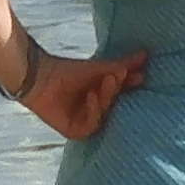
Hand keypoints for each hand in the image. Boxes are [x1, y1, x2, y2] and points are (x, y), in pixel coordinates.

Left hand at [20, 46, 145, 139]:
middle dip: (117, 89)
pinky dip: (93, 111)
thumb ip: (123, 64)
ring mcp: (84, 121)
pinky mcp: (74, 131)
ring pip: (105, 115)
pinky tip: (91, 96)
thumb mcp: (99, 67)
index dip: (130, 85)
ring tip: (106, 80)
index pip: (121, 93)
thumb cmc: (67, 70)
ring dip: (106, 98)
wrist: (39, 77)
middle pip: (114, 104)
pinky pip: (90, 126)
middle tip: (119, 74)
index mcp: (101, 96)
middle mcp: (94, 111)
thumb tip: (146, 53)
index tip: (142, 76)